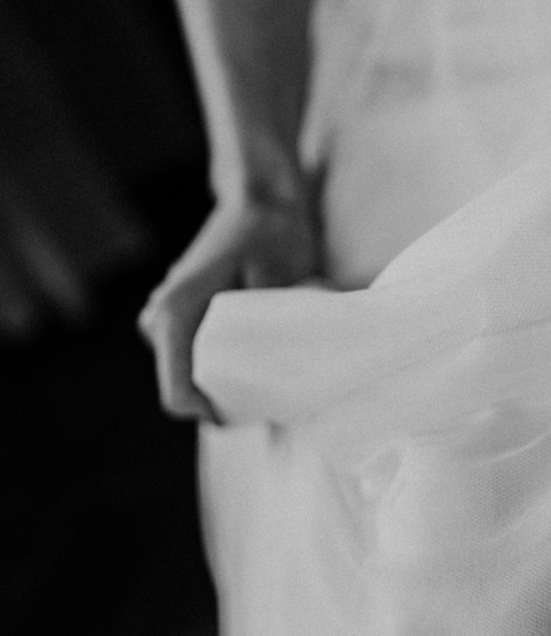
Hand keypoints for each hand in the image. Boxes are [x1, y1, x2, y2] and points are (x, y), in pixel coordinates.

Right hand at [139, 194, 318, 419]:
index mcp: (177, 311)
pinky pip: (198, 360)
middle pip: (188, 389)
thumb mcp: (282, 275)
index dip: (214, 416)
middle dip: (229, 399)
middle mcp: (161, 318)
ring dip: (230, 383)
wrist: (261, 201)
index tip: (258, 413)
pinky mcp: (182, 319)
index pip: (178, 392)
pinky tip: (261, 355)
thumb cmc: (272, 232)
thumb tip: (287, 369)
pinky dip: (228, 367)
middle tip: (277, 385)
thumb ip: (273, 321)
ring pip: (194, 376)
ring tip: (273, 365)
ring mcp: (167, 319)